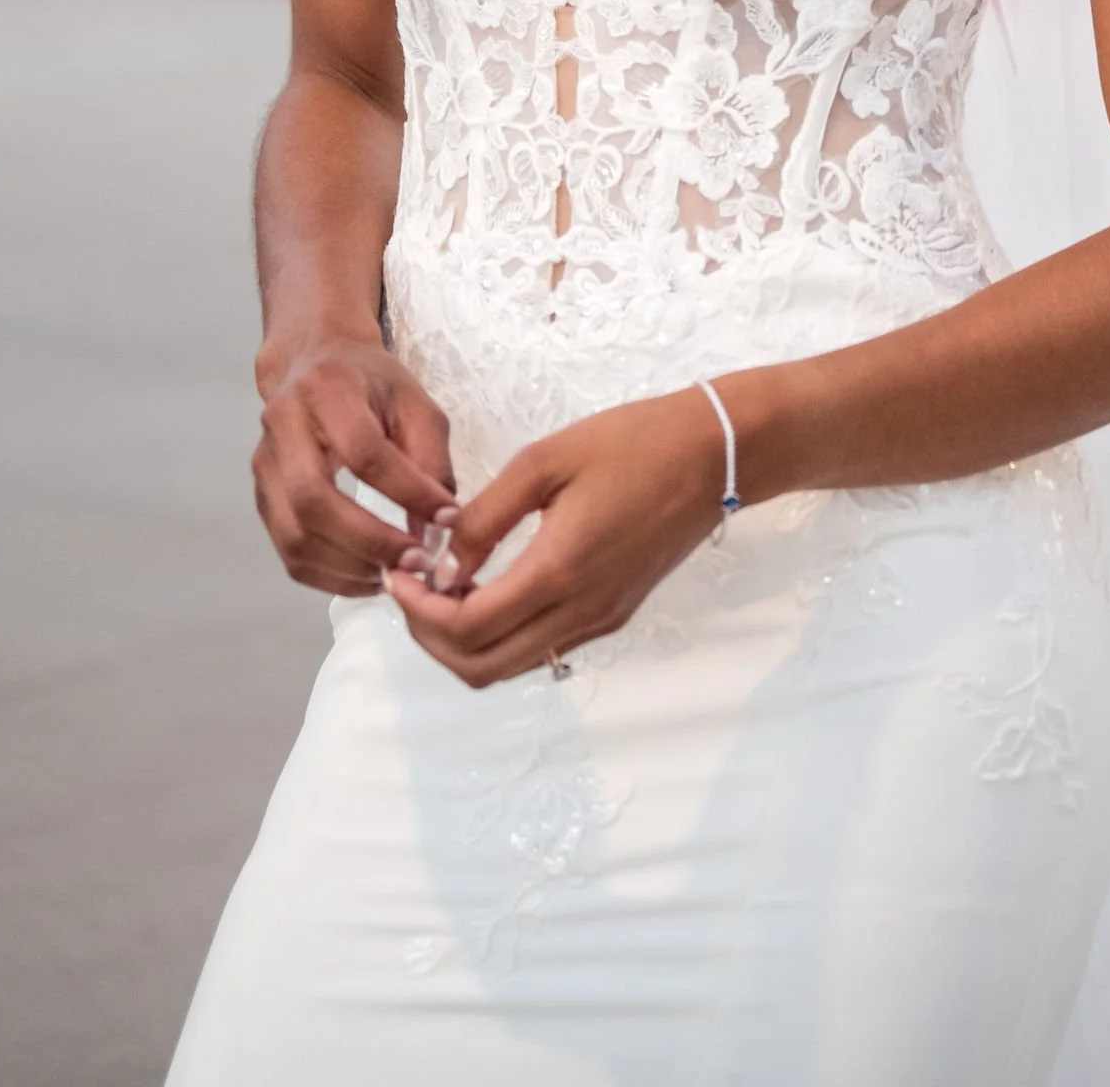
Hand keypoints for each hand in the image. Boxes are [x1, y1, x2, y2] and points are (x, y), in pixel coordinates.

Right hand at [252, 330, 457, 597]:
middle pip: (313, 499)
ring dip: (350, 568)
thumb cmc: (371, 383)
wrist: (313, 361)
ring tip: (394, 574)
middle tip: (415, 562)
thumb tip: (437, 529)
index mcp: (327, 389)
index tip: (447, 519)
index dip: (407, 492)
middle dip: (370, 541)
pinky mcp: (261, 496)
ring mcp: (265, 464)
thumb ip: (431, 461)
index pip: (364, 452)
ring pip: (295, 535)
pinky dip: (329, 576)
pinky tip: (367, 574)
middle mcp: (283, 424)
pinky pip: (288, 552)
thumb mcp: (415, 403)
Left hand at [385, 387, 723, 684]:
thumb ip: (485, 517)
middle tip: (409, 588)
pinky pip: (539, 647)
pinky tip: (485, 586)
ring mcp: (598, 621)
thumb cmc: (629, 443)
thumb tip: (442, 564)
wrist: (711, 456)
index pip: (467, 629)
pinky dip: (498, 634)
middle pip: (481, 666)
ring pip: (509, 666)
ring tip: (440, 587)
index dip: (419, 611)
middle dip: (430, 637)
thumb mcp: (544, 461)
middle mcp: (580, 612)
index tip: (398, 574)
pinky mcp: (611, 616)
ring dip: (463, 641)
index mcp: (559, 571)